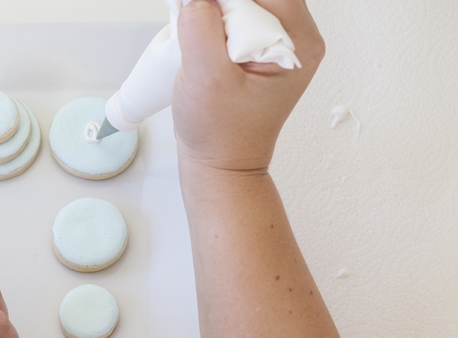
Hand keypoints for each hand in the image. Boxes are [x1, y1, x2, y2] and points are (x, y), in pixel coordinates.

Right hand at [172, 0, 324, 172]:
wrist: (221, 162)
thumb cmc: (222, 134)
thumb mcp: (206, 78)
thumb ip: (201, 28)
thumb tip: (199, 0)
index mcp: (298, 45)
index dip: (228, 0)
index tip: (202, 11)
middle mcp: (295, 40)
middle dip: (221, 6)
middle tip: (199, 30)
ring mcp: (278, 44)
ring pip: (244, 3)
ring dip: (216, 13)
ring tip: (201, 45)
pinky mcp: (258, 48)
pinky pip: (237, 16)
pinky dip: (215, 22)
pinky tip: (204, 46)